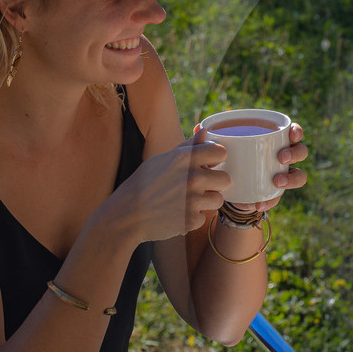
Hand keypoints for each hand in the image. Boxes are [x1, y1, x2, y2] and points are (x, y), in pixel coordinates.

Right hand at [109, 130, 228, 241]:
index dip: (216, 159)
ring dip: (206, 202)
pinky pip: (203, 217)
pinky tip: (176, 213)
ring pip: (218, 200)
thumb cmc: (144, 184)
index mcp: (184, 158)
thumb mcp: (162, 160)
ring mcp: (193, 201)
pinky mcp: (191, 220)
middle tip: (197, 187)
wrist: (126, 214)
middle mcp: (192, 178)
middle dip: (214, 184)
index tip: (209, 164)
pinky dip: (192, 218)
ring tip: (185, 200)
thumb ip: (188, 146)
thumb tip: (206, 131)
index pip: (221, 152)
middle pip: (226, 179)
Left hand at [200, 121, 308, 216]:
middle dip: (295, 153)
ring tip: (276, 182)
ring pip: (299, 175)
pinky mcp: (276, 194)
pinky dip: (271, 201)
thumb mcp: (216, 150)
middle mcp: (283, 157)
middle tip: (280, 158)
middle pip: (300, 151)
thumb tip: (198, 128)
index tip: (290, 134)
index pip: (293, 131)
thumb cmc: (225, 160)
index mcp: (273, 140)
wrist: (225, 188)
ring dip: (291, 179)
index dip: (297, 131)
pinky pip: (280, 198)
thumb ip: (208, 139)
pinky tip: (258, 204)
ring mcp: (283, 176)